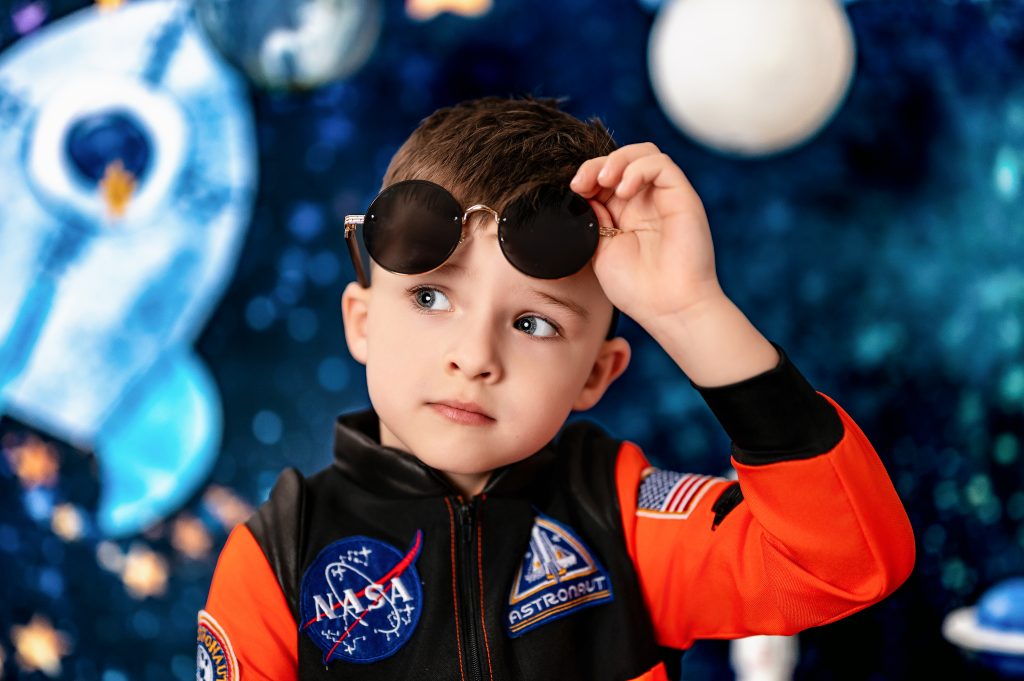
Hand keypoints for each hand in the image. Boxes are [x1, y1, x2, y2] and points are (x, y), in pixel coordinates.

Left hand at [571, 142, 723, 329]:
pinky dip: (638, 168)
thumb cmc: (638, 289)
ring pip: (644, 154)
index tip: (573, 190)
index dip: (588, 176)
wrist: (668, 309)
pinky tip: (623, 189)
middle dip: (597, 165)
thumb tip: (583, 196)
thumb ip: (593, 221)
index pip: (606, 177)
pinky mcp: (683, 197)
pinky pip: (662, 164)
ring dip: (617, 160)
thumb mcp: (600, 251)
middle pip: (623, 160)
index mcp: (626, 215)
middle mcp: (646, 202)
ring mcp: (665, 198)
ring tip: (604, 181)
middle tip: (582, 183)